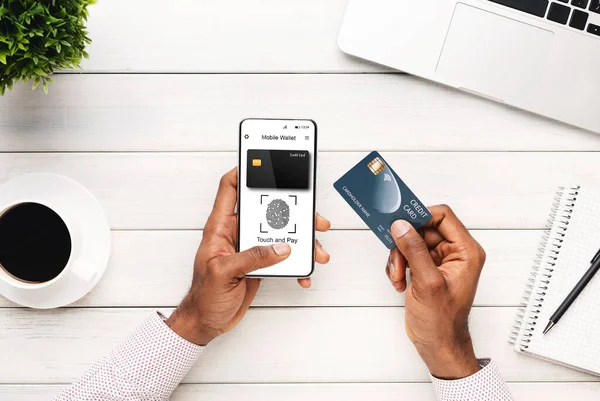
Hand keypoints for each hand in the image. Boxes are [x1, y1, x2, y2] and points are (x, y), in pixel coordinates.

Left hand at [167, 168, 330, 344]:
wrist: (206, 323)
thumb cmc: (203, 297)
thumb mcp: (223, 274)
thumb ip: (251, 258)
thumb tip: (279, 247)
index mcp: (220, 227)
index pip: (230, 189)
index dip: (244, 171)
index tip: (263, 161)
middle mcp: (236, 233)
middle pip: (267, 210)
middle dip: (292, 211)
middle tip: (312, 217)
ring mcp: (250, 248)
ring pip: (280, 234)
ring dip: (301, 241)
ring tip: (316, 250)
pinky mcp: (260, 264)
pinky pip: (283, 257)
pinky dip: (296, 265)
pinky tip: (302, 274)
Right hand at [386, 205, 485, 378]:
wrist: (438, 345)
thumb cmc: (442, 321)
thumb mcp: (427, 282)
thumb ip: (414, 250)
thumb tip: (401, 226)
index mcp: (465, 252)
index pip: (443, 217)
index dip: (420, 216)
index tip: (400, 222)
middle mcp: (455, 253)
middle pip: (423, 229)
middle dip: (405, 244)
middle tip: (397, 260)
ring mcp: (440, 261)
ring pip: (411, 242)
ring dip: (399, 258)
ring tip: (399, 277)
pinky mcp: (427, 269)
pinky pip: (407, 254)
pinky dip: (398, 266)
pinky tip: (400, 282)